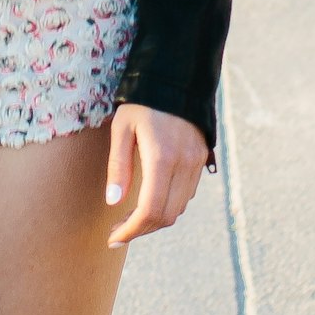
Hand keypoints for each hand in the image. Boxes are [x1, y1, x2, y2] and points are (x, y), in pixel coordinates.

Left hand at [104, 105, 206, 247]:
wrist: (177, 77)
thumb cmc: (142, 101)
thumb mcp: (122, 128)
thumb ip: (119, 166)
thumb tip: (114, 202)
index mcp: (161, 157)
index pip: (149, 210)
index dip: (131, 230)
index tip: (113, 237)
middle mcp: (183, 164)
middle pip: (166, 216)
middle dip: (141, 229)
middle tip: (118, 231)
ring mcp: (196, 162)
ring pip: (178, 208)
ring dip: (155, 220)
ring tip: (131, 217)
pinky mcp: (201, 158)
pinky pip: (186, 194)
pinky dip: (168, 205)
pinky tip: (150, 199)